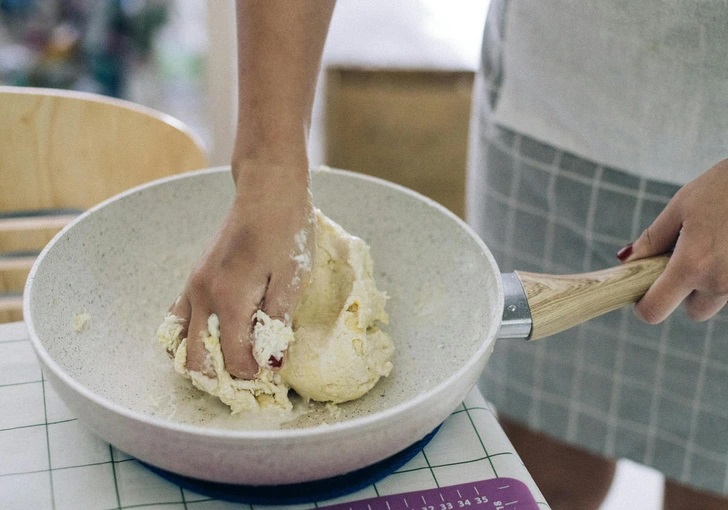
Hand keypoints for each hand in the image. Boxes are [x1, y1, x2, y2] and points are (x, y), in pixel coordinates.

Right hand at [170, 161, 314, 378]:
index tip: (272, 374)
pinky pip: (178, 319)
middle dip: (222, 377)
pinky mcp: (193, 278)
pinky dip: (190, 337)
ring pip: (179, 343)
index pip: (233, 359)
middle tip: (250, 376)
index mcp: (228, 299)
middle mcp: (202, 297)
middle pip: (196, 360)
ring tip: (230, 361)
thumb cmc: (286, 230)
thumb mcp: (292, 278)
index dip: (253, 374)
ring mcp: (193, 287)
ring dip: (202, 359)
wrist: (267, 191)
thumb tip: (271, 365)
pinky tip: (214, 337)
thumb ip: (277, 323)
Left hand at [621, 158, 727, 322]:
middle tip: (684, 260)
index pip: (655, 310)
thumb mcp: (680, 207)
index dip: (644, 306)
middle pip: (694, 311)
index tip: (641, 294)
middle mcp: (720, 282)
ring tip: (712, 246)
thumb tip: (627, 260)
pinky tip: (727, 247)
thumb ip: (652, 239)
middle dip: (685, 293)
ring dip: (710, 284)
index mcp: (692, 265)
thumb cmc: (723, 187)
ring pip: (718, 300)